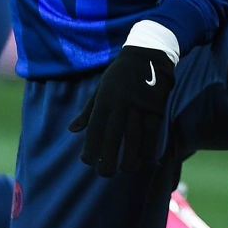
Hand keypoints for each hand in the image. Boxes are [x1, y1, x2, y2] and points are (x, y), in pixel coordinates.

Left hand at [70, 45, 177, 175]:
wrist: (148, 54)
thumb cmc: (120, 73)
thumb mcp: (100, 88)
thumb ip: (87, 111)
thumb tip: (72, 130)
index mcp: (105, 99)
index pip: (95, 128)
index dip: (91, 146)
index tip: (88, 161)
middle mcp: (121, 104)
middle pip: (113, 135)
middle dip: (108, 156)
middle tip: (105, 174)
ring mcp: (139, 106)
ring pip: (134, 135)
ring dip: (130, 155)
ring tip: (126, 170)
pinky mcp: (156, 107)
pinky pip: (152, 130)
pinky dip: (149, 146)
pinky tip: (145, 159)